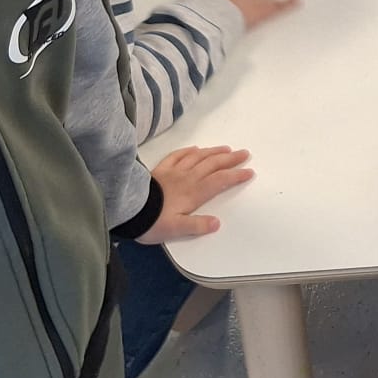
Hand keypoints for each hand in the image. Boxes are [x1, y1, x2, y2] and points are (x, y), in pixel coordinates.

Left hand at [137, 145, 253, 241]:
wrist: (128, 208)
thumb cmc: (153, 221)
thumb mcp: (177, 229)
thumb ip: (197, 226)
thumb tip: (216, 223)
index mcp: (194, 192)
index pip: (220, 181)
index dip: (236, 176)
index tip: (249, 172)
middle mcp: (188, 178)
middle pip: (213, 164)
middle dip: (230, 159)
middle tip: (244, 153)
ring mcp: (174, 171)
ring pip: (198, 157)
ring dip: (214, 152)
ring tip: (226, 148)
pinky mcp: (161, 169)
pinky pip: (178, 155)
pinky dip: (189, 151)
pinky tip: (195, 149)